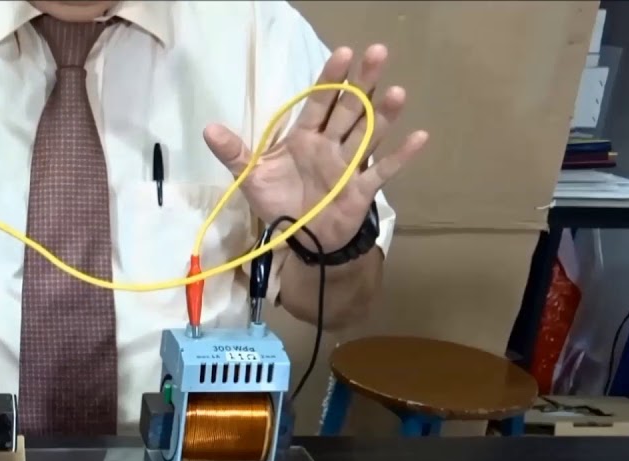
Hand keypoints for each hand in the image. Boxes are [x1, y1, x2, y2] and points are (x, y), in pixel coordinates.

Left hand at [203, 45, 428, 251]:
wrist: (297, 238)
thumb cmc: (278, 201)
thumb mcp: (250, 176)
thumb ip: (234, 152)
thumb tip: (208, 128)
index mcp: (304, 137)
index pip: (319, 102)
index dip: (330, 79)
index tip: (342, 54)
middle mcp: (330, 145)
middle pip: (349, 109)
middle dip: (363, 83)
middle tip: (378, 53)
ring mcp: (349, 165)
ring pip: (369, 134)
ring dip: (383, 115)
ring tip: (398, 92)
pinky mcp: (361, 189)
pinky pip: (384, 170)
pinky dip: (401, 156)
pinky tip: (420, 137)